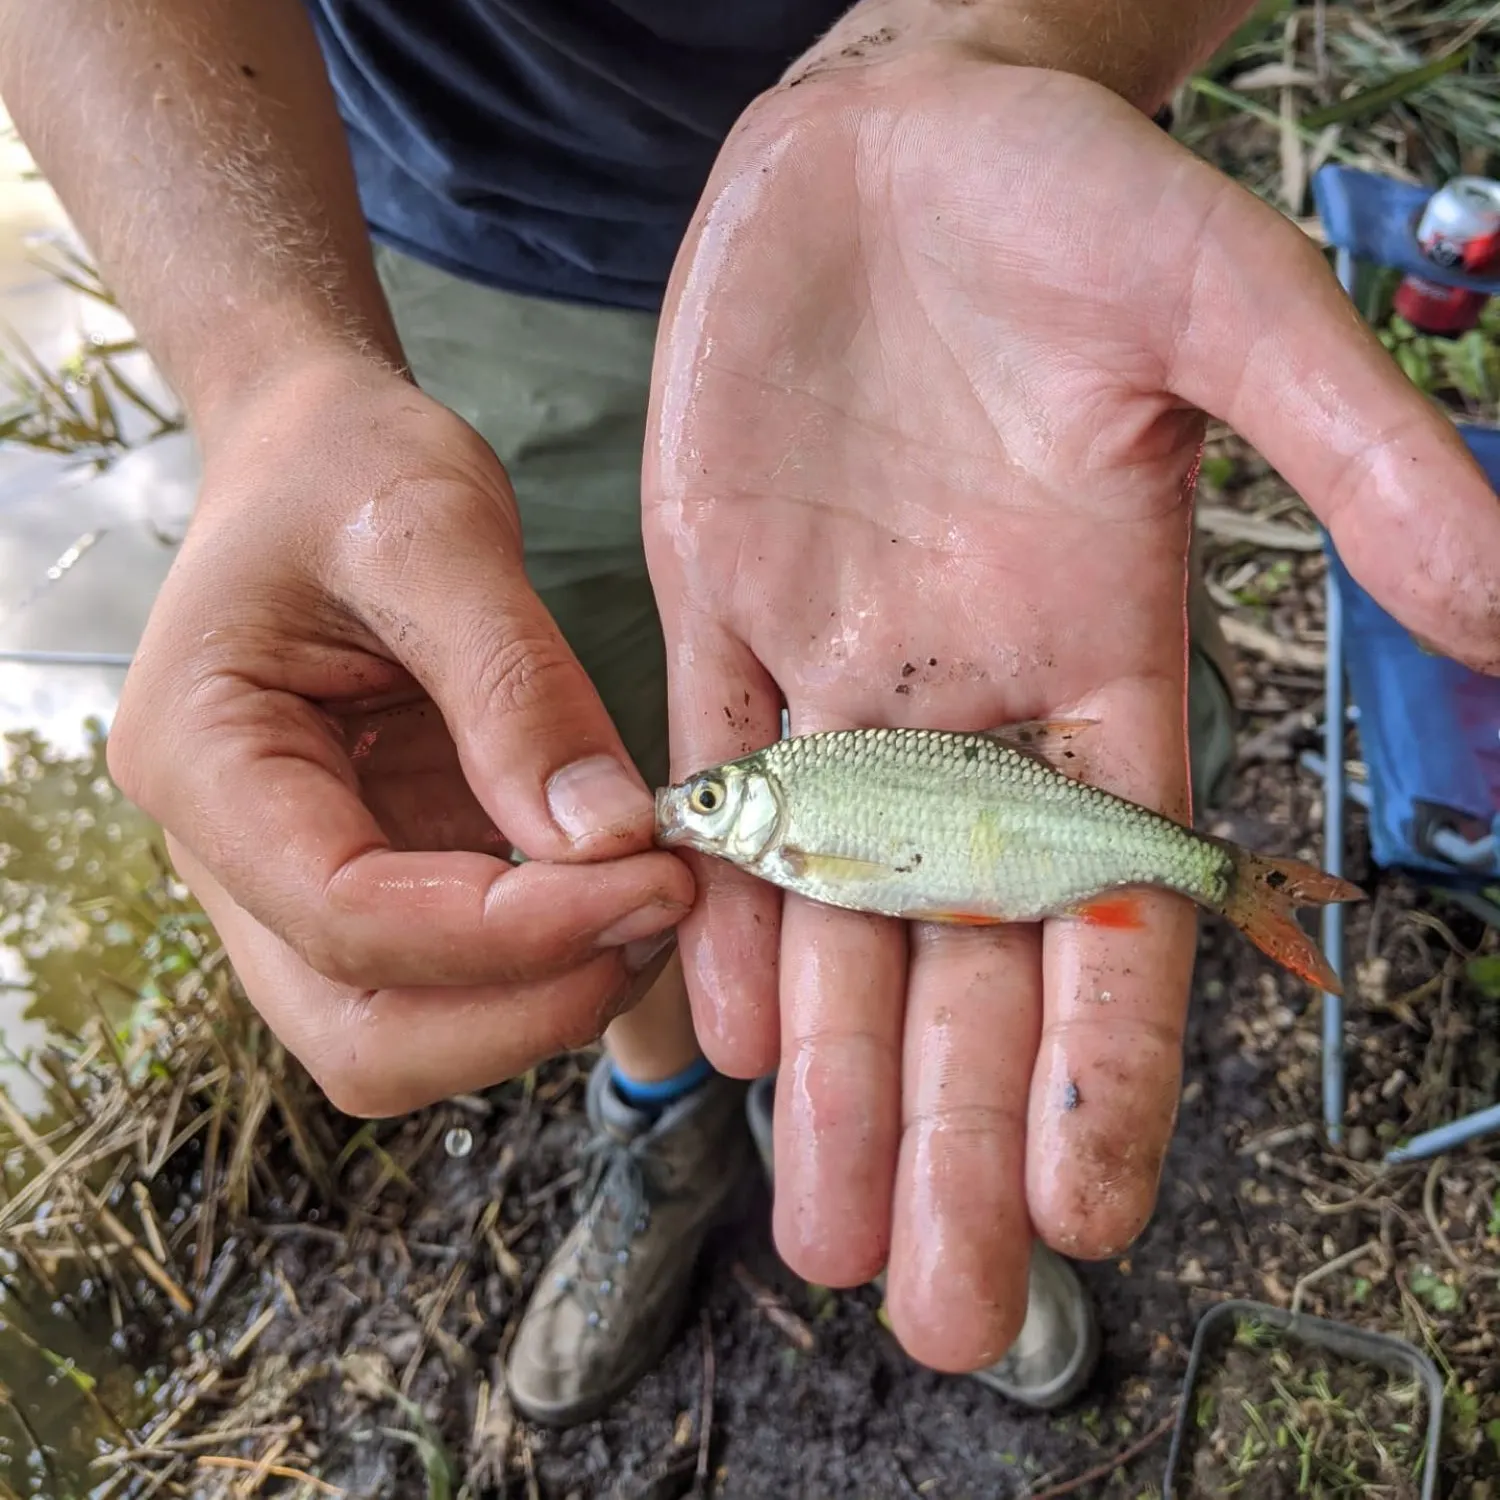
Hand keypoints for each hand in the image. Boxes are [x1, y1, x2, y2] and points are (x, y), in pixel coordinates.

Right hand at [110, 355, 693, 1117]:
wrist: (316, 458)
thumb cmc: (349, 468)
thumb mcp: (436, 533)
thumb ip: (517, 687)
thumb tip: (608, 840)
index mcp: (202, 758)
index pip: (349, 915)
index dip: (511, 932)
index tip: (655, 879)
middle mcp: (227, 854)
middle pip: (362, 1032)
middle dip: (526, 1004)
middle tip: (661, 910)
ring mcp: (293, 883)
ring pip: (403, 1035)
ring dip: (541, 1001)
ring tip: (653, 898)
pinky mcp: (370, 879)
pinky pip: (449, 983)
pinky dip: (543, 970)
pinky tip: (622, 891)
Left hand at [644, 52, 1499, 1370]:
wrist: (884, 140)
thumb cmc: (1065, 194)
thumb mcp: (1222, 302)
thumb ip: (1349, 449)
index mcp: (1098, 654)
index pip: (1111, 904)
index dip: (1105, 1059)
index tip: (1093, 1211)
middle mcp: (966, 696)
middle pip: (964, 955)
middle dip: (952, 1126)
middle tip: (937, 1307)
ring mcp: (836, 664)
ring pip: (834, 906)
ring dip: (832, 1069)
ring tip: (823, 1232)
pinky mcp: (720, 608)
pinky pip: (718, 785)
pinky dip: (723, 904)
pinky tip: (724, 1035)